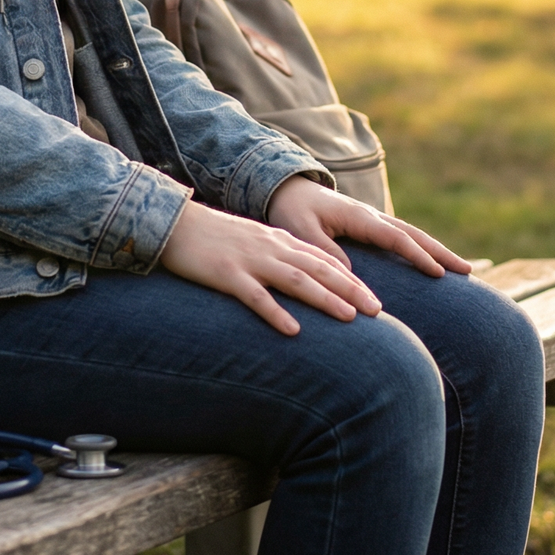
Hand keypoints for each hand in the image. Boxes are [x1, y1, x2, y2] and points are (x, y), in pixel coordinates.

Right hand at [159, 199, 383, 334]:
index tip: (377, 301)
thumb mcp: (255, 244)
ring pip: (296, 280)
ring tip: (349, 318)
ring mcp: (250, 261)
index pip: (325, 261)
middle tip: (378, 311)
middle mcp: (271, 249)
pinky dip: (276, 312)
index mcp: (279, 242)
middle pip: (319, 269)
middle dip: (351, 291)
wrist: (176, 224)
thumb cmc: (216, 239)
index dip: (352, 281)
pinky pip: (255, 296)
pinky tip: (293, 330)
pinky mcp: (227, 274)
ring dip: (325, 299)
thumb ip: (281, 258)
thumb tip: (309, 280)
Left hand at [266, 176, 472, 279]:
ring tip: (462, 269)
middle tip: (468, 271)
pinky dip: (421, 249)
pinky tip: (431, 263)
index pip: (396, 238)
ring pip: (412, 234)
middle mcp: (371, 216)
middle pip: (414, 234)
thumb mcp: (302, 231)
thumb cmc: (292, 211)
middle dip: (441, 252)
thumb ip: (325, 250)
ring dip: (436, 250)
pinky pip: (401, 238)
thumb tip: (351, 274)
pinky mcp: (369, 226)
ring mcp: (372, 220)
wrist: (286, 189)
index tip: (439, 273)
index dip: (418, 256)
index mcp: (359, 216)